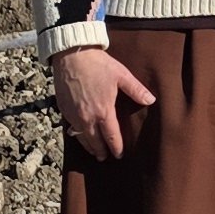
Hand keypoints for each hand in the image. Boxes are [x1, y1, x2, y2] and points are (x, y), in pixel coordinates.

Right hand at [51, 44, 154, 161]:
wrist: (72, 55)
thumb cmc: (98, 64)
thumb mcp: (121, 75)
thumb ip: (136, 90)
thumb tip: (151, 100)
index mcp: (103, 111)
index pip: (111, 136)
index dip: (116, 147)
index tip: (119, 154)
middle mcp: (87, 117)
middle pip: (94, 142)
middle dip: (100, 151)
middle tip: (104, 158)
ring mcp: (73, 115)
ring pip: (81, 137)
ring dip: (88, 146)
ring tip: (93, 151)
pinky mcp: (63, 109)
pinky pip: (70, 127)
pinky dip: (76, 134)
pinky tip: (80, 134)